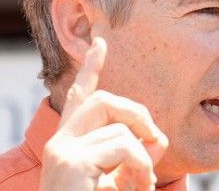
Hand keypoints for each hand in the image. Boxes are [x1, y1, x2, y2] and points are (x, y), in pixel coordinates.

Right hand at [40, 37, 167, 190]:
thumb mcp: (124, 179)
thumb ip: (135, 153)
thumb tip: (156, 137)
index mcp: (74, 144)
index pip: (82, 98)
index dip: (91, 69)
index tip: (100, 43)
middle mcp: (62, 143)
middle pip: (103, 100)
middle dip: (136, 113)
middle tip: (156, 140)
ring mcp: (63, 151)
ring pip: (118, 125)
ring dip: (143, 153)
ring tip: (145, 182)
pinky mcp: (70, 162)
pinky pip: (122, 146)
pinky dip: (141, 166)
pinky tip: (139, 188)